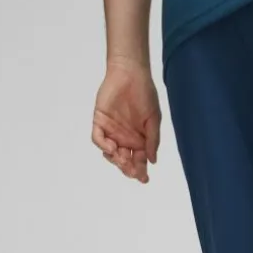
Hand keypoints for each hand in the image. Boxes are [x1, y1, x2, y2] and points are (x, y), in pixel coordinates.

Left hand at [93, 57, 160, 182]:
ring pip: (111, 154)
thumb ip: (152, 140)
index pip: (139, 160)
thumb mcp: (153, 119)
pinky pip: (98, 139)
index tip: (143, 178)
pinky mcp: (100, 122)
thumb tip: (152, 161)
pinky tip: (112, 148)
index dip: (140, 171)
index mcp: (139, 140)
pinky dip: (103, 146)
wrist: (130, 74)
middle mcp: (125, 139)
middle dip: (128, 168)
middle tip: (132, 171)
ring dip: (116, 160)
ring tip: (123, 159)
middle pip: (125, 160)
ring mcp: (111, 131)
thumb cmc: (145, 94)